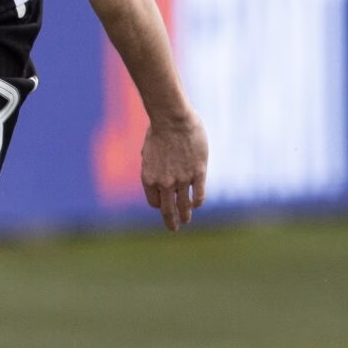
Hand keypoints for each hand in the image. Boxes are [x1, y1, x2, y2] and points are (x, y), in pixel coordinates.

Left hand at [141, 112, 207, 230]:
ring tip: (187, 220)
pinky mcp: (198, 173)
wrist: (172, 119)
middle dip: (171, 221)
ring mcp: (181, 179)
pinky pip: (198, 194)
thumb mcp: (148, 151)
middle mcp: (163, 183)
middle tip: (173, 228)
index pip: (154, 202)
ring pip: (184, 205)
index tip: (164, 205)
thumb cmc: (158, 131)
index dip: (160, 204)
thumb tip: (157, 171)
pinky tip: (197, 204)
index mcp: (148, 178)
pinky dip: (197, 202)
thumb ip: (152, 165)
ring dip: (185, 215)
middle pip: (167, 210)